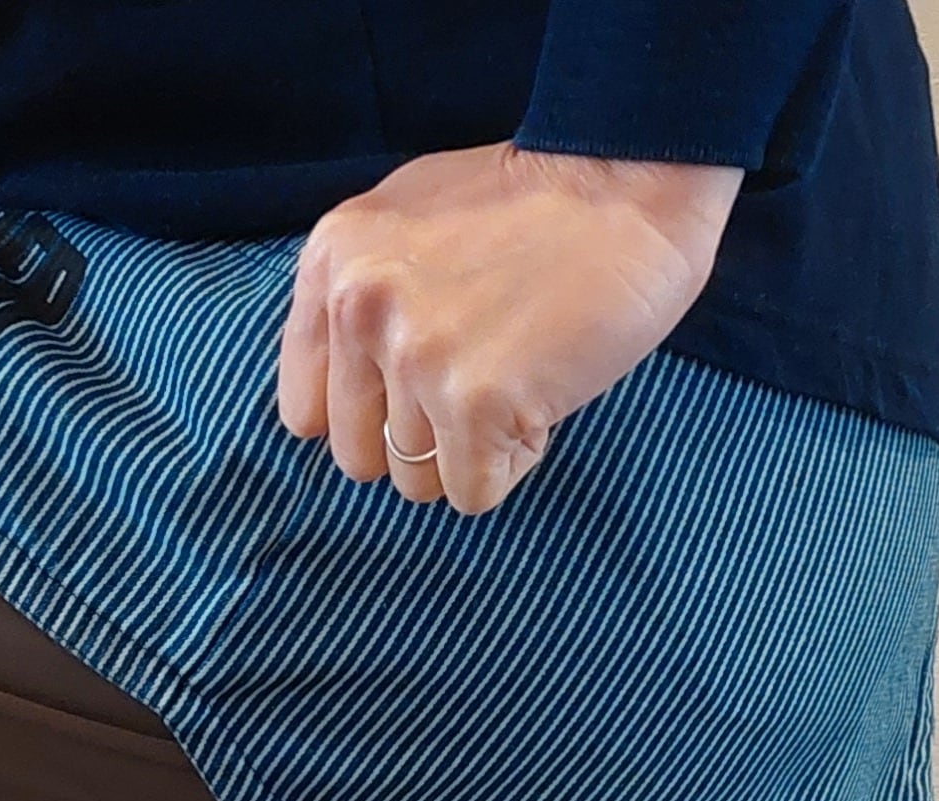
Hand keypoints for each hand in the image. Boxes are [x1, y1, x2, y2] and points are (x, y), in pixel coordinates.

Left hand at [276, 144, 740, 514]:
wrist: (633, 171)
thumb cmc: (535, 205)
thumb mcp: (409, 223)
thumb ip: (361, 301)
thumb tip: (338, 397)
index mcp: (331, 263)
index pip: (305, 411)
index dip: (366, 415)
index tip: (415, 383)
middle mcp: (358, 308)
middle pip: (358, 458)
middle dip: (419, 437)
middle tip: (480, 372)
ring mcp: (414, 356)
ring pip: (415, 480)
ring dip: (471, 448)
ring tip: (517, 369)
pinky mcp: (473, 402)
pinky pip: (473, 492)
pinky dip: (515, 460)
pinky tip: (541, 393)